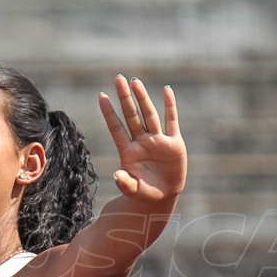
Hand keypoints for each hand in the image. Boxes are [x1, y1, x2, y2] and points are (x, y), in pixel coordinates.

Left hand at [98, 75, 186, 203]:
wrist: (162, 197)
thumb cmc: (143, 193)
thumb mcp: (133, 191)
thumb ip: (125, 184)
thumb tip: (117, 175)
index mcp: (129, 152)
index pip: (116, 128)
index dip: (109, 113)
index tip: (102, 96)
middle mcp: (141, 142)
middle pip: (132, 116)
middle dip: (125, 98)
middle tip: (118, 78)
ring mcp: (157, 141)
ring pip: (149, 115)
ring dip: (142, 98)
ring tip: (135, 81)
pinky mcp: (174, 144)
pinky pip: (171, 122)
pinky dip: (170, 106)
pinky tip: (166, 90)